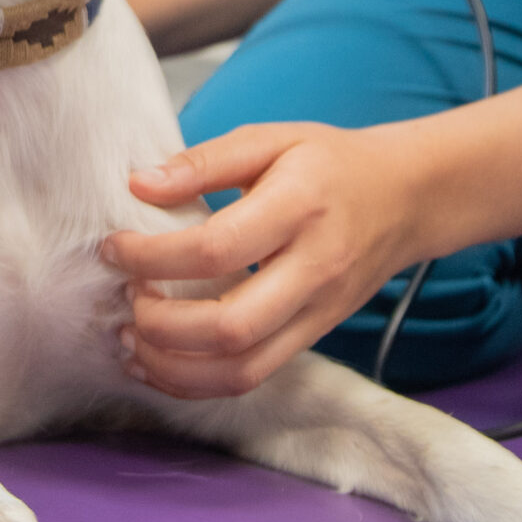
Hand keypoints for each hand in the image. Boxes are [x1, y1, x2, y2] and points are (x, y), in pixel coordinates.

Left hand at [99, 121, 431, 399]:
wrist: (407, 197)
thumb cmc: (331, 163)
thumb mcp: (271, 139)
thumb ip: (204, 161)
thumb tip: (140, 184)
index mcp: (299, 207)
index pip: (217, 248)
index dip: (153, 256)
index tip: (114, 248)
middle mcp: (314, 269)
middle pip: (230, 326)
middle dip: (161, 324)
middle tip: (125, 300)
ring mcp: (318, 312)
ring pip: (242, 369)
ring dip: (175, 367)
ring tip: (132, 342)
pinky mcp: (315, 336)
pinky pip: (254, 377)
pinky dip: (199, 382)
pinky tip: (162, 362)